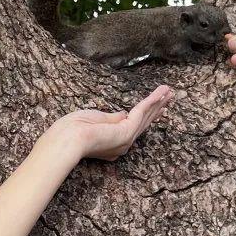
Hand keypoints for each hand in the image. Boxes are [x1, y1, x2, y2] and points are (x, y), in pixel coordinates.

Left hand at [40, 84, 174, 163]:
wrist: (67, 139)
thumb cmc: (72, 130)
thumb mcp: (94, 120)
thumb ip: (111, 119)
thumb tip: (123, 114)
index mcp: (112, 142)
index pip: (131, 126)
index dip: (143, 116)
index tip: (153, 107)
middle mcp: (121, 144)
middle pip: (142, 122)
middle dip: (156, 109)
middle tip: (168, 97)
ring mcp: (125, 139)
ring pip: (145, 117)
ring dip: (157, 102)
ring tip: (169, 91)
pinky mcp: (127, 131)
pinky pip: (141, 112)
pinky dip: (152, 100)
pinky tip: (161, 91)